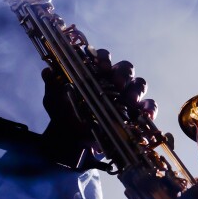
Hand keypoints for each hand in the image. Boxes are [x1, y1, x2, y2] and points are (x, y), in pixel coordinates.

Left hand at [40, 49, 157, 167]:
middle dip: (124, 73)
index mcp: (95, 72)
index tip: (101, 67)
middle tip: (118, 83)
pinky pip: (148, 106)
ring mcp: (125, 96)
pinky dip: (150, 109)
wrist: (71, 141)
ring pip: (139, 84)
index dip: (104, 58)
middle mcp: (113, 81)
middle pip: (126, 68)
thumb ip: (52, 85)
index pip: (103, 57)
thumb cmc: (64, 115)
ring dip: (137, 90)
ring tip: (131, 101)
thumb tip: (47, 72)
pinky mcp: (134, 113)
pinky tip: (146, 116)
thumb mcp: (54, 100)